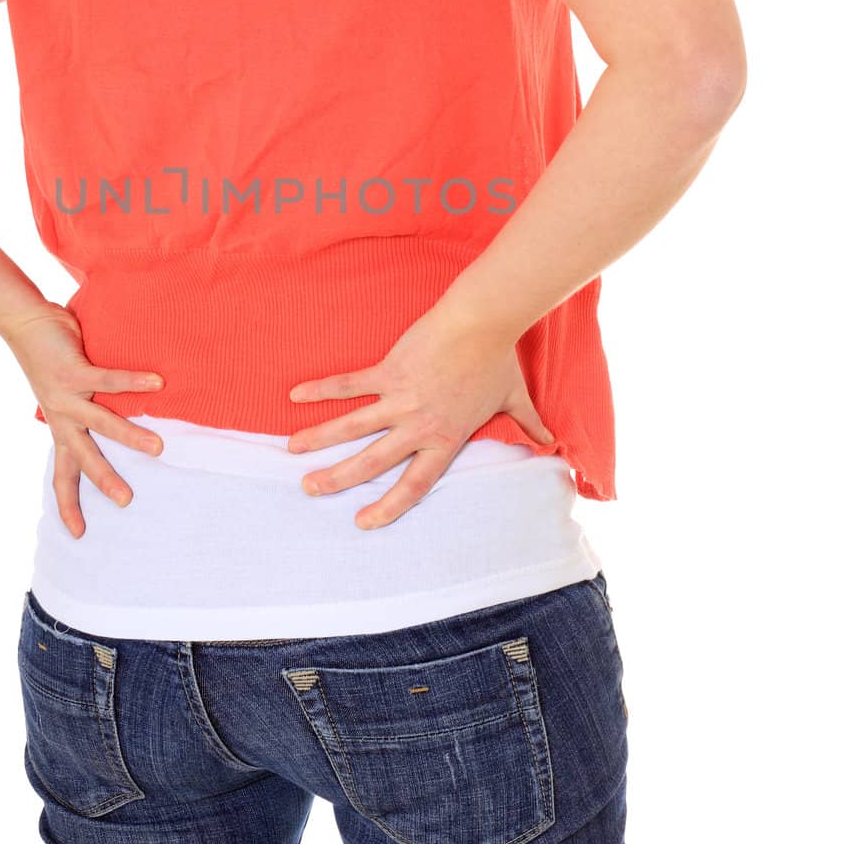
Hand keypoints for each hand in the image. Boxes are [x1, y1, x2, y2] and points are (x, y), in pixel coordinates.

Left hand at [0, 301, 164, 538]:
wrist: (23, 324)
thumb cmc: (51, 357)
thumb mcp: (67, 393)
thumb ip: (88, 408)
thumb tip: (122, 418)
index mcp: (60, 427)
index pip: (63, 474)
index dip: (68, 505)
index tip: (78, 534)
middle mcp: (62, 417)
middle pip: (83, 457)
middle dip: (104, 480)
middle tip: (127, 501)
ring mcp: (66, 395)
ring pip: (101, 422)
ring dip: (129, 436)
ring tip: (158, 448)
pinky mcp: (72, 371)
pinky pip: (108, 379)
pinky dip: (133, 381)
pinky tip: (157, 382)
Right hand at [285, 306, 550, 530]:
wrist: (482, 323)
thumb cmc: (498, 360)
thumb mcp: (515, 398)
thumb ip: (528, 424)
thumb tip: (550, 440)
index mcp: (446, 439)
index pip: (413, 485)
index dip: (387, 506)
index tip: (363, 521)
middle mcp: (419, 425)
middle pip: (372, 461)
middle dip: (338, 478)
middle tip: (309, 488)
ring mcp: (400, 398)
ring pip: (353, 425)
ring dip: (320, 438)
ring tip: (293, 451)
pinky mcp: (389, 370)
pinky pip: (350, 383)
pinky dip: (322, 389)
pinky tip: (296, 395)